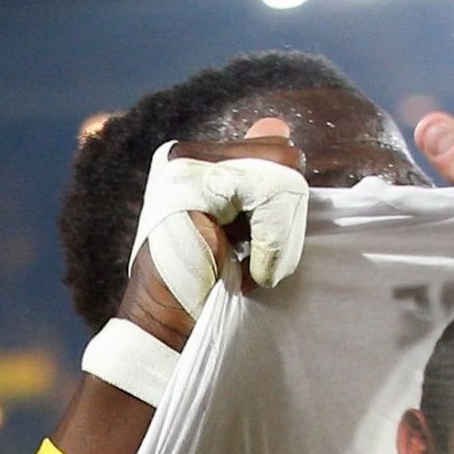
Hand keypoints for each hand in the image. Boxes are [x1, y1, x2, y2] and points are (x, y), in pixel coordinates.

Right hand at [114, 121, 309, 353]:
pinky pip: (266, 194)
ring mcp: (182, 165)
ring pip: (282, 175)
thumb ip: (261, 182)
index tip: (253, 250)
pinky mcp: (188, 185)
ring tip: (246, 267)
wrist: (167, 328)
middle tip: (251, 259)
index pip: (279, 153)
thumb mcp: (245, 230)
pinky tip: (244, 270)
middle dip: (285, 218)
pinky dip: (270, 242)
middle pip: (285, 158)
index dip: (284, 209)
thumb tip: (278, 125)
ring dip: (279, 236)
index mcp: (196, 158)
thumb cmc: (207, 286)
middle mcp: (184, 152)